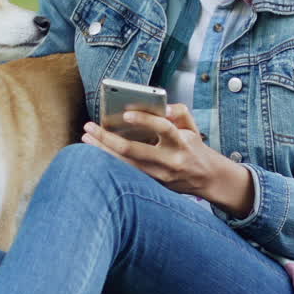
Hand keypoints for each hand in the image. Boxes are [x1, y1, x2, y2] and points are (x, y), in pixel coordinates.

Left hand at [81, 103, 253, 215]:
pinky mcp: (152, 186)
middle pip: (134, 151)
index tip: (125, 113)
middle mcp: (169, 161)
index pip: (163, 128)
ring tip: (86, 139)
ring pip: (125, 165)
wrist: (206, 179)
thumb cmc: (195, 148)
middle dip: (107, 139)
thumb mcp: (193, 127)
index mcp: (181, 143)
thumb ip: (179, 112)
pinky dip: (110, 163)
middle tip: (89, 127)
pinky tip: (96, 153)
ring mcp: (159, 176)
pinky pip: (126, 174)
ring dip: (102, 151)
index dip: (145, 120)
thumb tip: (162, 107)